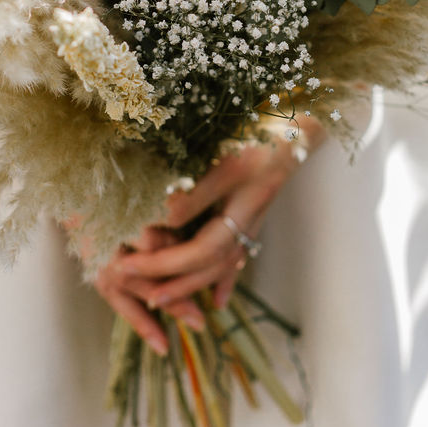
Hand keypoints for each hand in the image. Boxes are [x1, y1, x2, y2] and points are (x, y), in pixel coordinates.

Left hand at [114, 128, 323, 313]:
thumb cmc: (260, 135)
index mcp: (241, 210)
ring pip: (223, 265)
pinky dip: (225, 279)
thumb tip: (161, 220)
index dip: (165, 263)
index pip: (200, 251)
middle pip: (211, 266)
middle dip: (175, 282)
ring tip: (165, 299)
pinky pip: (237, 256)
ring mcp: (251, 221)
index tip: (130, 265)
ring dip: (193, 284)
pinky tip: (218, 299)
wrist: (297, 127)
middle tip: (142, 296)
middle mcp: (247, 221)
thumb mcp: (224, 161)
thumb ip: (194, 192)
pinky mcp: (252, 215)